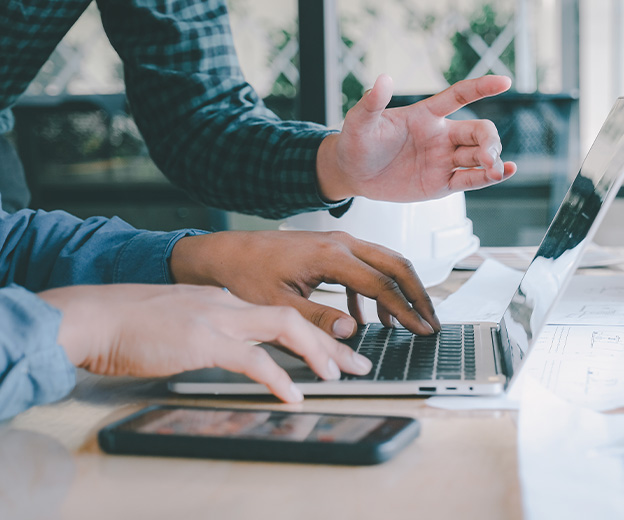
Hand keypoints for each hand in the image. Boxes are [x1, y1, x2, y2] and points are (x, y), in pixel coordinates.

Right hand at [38, 284, 371, 402]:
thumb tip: (233, 351)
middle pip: (294, 317)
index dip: (314, 333)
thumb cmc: (127, 323)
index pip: (281, 314)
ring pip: (285, 327)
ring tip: (338, 375)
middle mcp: (228, 304)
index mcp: (224, 299)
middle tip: (358, 364)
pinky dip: (278, 377)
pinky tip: (293, 395)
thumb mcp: (180, 320)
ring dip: (317, 352)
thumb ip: (210, 330)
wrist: (91, 316)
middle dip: (331, 342)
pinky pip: (253, 359)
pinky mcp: (203, 341)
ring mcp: (217, 319)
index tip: (337, 350)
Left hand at [169, 230, 440, 338]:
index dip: (406, 310)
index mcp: (331, 256)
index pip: (382, 284)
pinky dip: (377, 290)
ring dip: (401, 290)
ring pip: (385, 262)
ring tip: (409, 322)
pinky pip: (367, 266)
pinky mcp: (331, 248)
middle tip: (432, 322)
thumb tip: (352, 330)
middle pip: (396, 264)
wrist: (224, 253)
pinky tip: (369, 317)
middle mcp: (340, 243)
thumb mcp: (279, 305)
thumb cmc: (245, 276)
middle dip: (418, 294)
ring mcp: (338, 242)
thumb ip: (317, 319)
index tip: (422, 329)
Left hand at [316, 74, 517, 201]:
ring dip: (492, 161)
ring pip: (479, 157)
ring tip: (494, 170)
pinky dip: (488, 178)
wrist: (352, 172)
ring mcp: (443, 160)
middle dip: (490, 141)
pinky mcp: (441, 184)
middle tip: (487, 156)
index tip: (504, 82)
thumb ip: (372, 102)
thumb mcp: (360, 121)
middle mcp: (441, 136)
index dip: (482, 87)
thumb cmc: (357, 141)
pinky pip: (470, 180)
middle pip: (479, 132)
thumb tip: (382, 79)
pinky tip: (502, 174)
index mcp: (426, 115)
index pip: (460, 96)